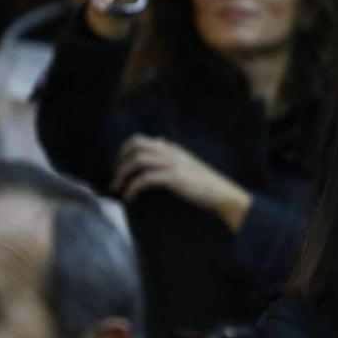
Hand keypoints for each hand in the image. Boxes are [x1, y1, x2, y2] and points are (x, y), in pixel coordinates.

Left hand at [112, 135, 250, 231]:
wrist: (222, 194)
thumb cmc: (205, 182)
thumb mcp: (187, 160)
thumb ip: (171, 150)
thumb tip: (159, 139)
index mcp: (171, 148)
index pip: (139, 140)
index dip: (123, 152)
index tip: (117, 166)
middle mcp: (169, 152)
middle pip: (134, 147)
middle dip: (119, 162)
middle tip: (115, 178)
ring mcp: (171, 164)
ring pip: (136, 161)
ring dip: (122, 175)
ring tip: (117, 189)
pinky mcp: (172, 178)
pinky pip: (144, 179)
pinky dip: (132, 188)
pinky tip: (129, 198)